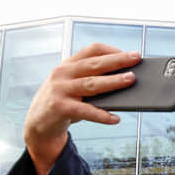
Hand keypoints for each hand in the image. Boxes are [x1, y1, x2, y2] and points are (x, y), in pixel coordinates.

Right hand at [23, 43, 140, 174]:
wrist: (38, 123)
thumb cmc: (64, 103)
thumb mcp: (74, 87)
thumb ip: (93, 82)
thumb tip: (126, 83)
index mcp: (68, 65)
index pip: (92, 50)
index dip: (111, 50)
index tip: (129, 54)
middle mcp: (62, 73)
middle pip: (94, 64)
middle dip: (117, 60)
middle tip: (136, 58)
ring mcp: (60, 89)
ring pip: (92, 84)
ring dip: (113, 81)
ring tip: (131, 80)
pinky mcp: (59, 107)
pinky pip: (85, 111)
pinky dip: (102, 115)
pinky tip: (116, 119)